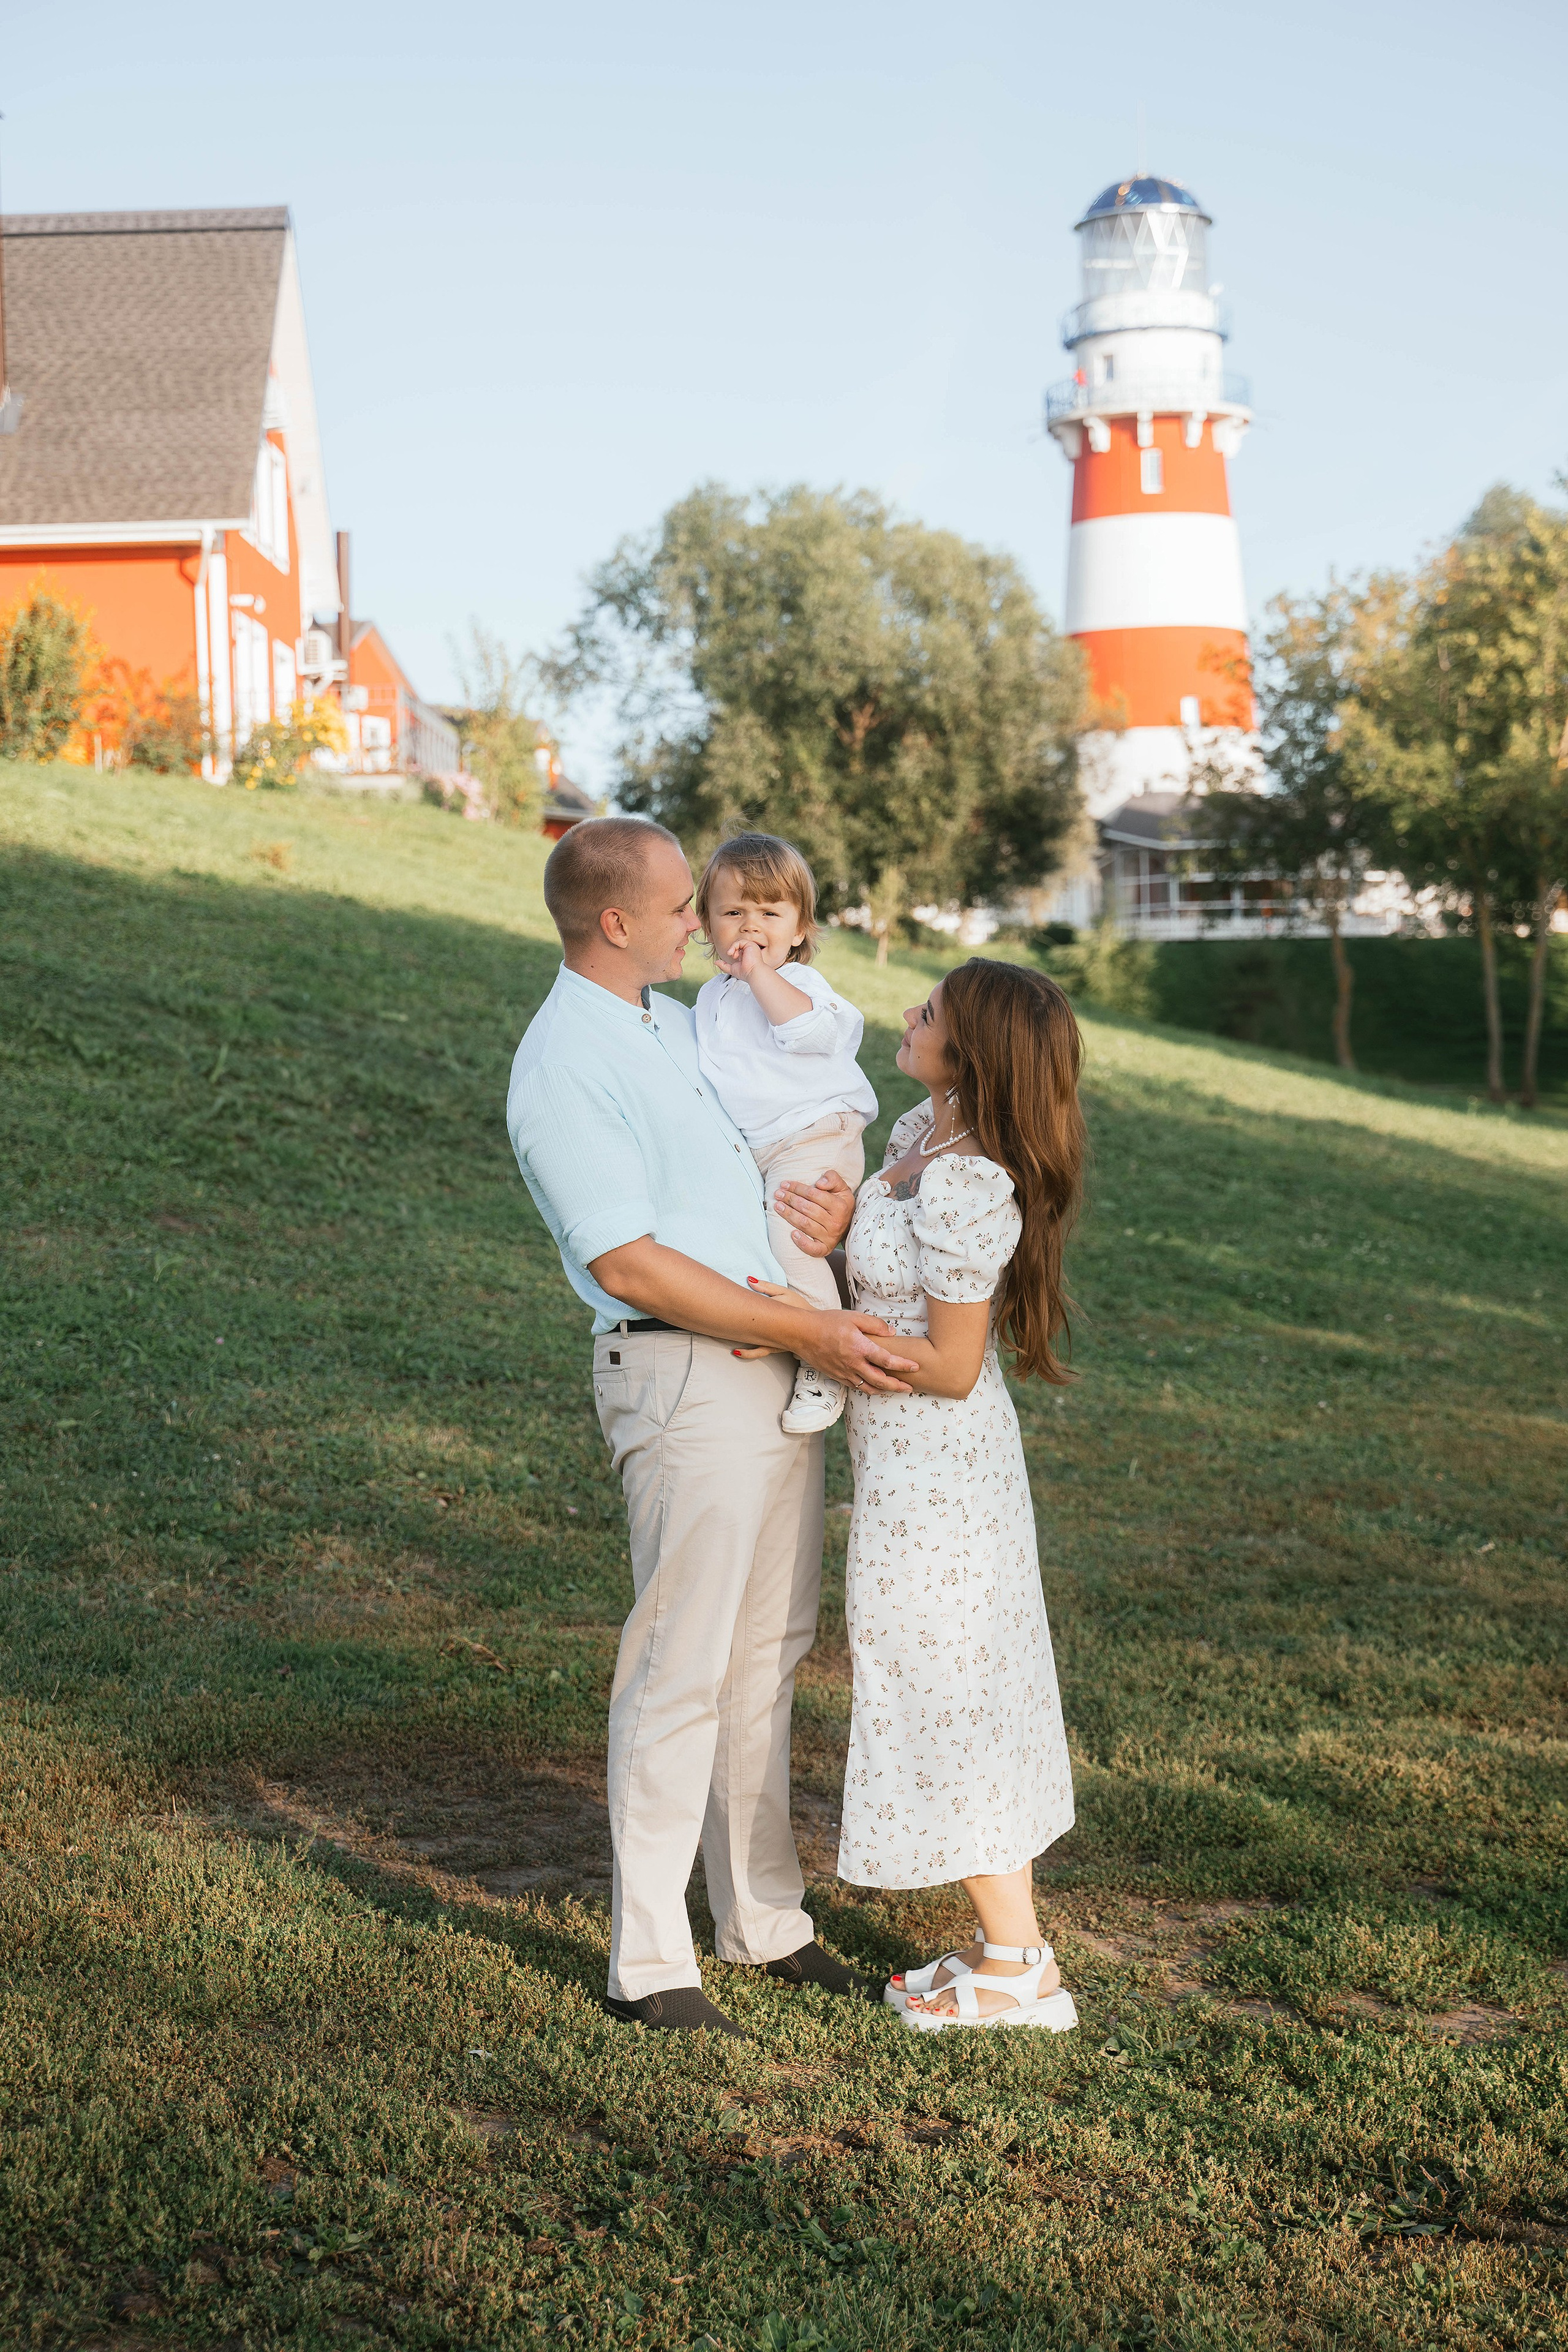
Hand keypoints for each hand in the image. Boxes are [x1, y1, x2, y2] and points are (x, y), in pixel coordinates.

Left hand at [715, 937, 764, 981]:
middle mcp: (750, 950)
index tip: (733, 958)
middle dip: (733, 949)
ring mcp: (751, 947)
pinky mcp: (751, 944)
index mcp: (747, 955)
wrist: (753, 973)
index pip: (738, 949)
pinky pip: (739, 941)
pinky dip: (733, 946)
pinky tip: (732, 953)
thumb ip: (724, 965)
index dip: (733, 952)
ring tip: (732, 955)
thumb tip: (716, 962)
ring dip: (733, 948)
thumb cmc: (746, 973)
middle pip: (738, 944)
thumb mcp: (732, 969)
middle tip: (733, 957)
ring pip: (738, 942)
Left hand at [733, 1277, 812, 1358]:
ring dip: (741, 1347)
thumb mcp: (785, 1293)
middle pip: (752, 1330)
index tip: (726, 1304)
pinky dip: (749, 1353)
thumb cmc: (800, 1307)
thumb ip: (767, 1287)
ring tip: (725, 1343)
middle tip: (716, 1327)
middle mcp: (775, 1331)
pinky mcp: (776, 1347)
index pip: (755, 1311)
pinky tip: (736, 1352)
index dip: (739, 1309)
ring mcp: (776, 1342)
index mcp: (776, 1314)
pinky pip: (760, 1352)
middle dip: (734, 1328)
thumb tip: (749, 1280)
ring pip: (756, 1347)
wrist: (815, 1326)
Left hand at [772, 1169, 856, 1257]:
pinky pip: (813, 1248)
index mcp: (840, 1206)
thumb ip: (833, 1179)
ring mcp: (830, 1237)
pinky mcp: (825, 1248)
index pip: (814, 1194)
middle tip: (778, 1194)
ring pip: (805, 1224)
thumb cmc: (840, 1204)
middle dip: (790, 1199)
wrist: (848, 1226)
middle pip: (807, 1208)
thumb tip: (820, 1183)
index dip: (797, 1188)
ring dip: (789, 1215)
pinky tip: (792, 1234)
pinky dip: (802, 1242)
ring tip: (778, 1206)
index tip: (785, 1184)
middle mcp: (835, 1222)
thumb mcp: (841, 1188)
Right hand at [798, 1309, 915, 1393]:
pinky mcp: (836, 1376)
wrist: (802, 1333)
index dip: (903, 1365)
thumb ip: (875, 1324)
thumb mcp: (854, 1317)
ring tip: (895, 1389)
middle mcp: (853, 1363)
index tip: (915, 1367)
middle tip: (909, 1388)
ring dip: (884, 1390)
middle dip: (897, 1386)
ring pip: (868, 1387)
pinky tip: (874, 1386)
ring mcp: (844, 1372)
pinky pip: (855, 1386)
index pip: (887, 1360)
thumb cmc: (828, 1322)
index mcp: (860, 1347)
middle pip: (880, 1380)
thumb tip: (892, 1332)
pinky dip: (868, 1389)